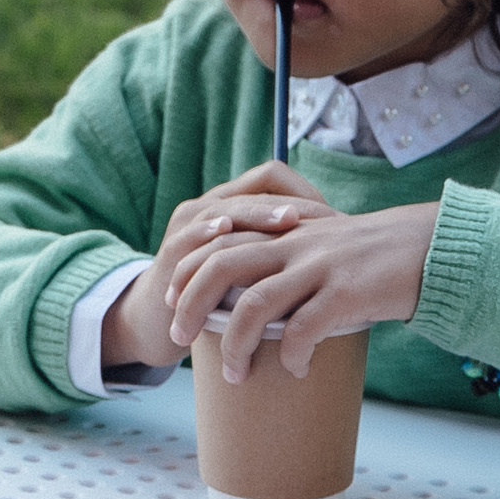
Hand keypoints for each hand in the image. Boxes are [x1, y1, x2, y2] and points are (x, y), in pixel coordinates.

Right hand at [102, 163, 335, 369]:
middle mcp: (210, 207)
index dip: (304, 191)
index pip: (272, 177)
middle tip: (325, 218)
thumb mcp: (252, 269)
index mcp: (233, 203)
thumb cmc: (215, 296)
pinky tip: (226, 230)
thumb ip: (282, 253)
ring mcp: (187, 228)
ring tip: (290, 222)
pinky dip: (209, 232)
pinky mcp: (170, 254)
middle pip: (255, 192)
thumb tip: (341, 252)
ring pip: (226, 209)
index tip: (335, 219)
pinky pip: (191, 237)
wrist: (159, 322)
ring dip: (259, 215)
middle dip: (292, 204)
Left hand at [164, 200, 440, 380]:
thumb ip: (293, 260)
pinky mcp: (346, 292)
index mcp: (287, 232)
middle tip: (180, 339)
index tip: (172, 301)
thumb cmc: (378, 255)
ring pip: (254, 303)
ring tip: (236, 372)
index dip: (187, 272)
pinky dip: (290, 354)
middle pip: (221, 267)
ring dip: (235, 342)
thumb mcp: (328, 243)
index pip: (219, 241)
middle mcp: (295, 244)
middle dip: (190, 304)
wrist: (432, 246)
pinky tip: (294, 370)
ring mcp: (319, 266)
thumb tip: (264, 303)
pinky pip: (303, 328)